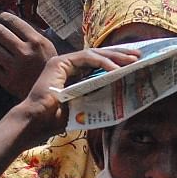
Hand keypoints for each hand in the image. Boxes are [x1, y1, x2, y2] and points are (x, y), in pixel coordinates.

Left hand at [0, 11, 57, 98]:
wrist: (52, 93)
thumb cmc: (49, 67)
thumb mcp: (48, 46)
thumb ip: (34, 34)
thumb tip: (16, 20)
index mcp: (37, 42)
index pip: (14, 22)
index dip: (3, 16)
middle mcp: (25, 52)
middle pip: (0, 32)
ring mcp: (14, 67)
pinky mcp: (7, 80)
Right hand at [13, 47, 140, 141]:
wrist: (37, 123)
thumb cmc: (57, 119)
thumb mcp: (86, 105)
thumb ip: (99, 96)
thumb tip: (121, 94)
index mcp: (75, 74)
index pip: (99, 63)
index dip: (117, 61)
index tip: (134, 63)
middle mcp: (70, 65)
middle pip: (100, 55)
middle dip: (121, 55)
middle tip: (139, 56)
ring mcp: (64, 62)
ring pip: (95, 53)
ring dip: (116, 56)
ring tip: (133, 60)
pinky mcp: (60, 62)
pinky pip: (87, 58)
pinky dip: (102, 62)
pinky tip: (115, 69)